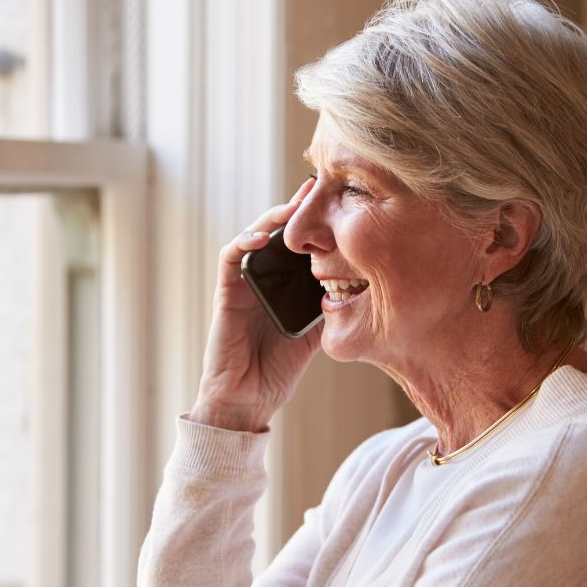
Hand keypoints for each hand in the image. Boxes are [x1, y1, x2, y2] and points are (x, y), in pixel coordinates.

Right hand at [189, 179, 321, 431]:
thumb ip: (329, 305)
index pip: (301, 245)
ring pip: (256, 237)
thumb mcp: (316, 331)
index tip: (340, 200)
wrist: (249, 400)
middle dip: (297, 209)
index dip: (316, 222)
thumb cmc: (279, 369)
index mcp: (287, 286)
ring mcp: (244, 284)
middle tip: (319, 187)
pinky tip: (265, 236)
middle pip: (280, 234)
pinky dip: (245, 243)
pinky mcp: (226, 293)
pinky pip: (231, 260)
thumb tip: (361, 282)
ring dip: (274, 218)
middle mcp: (265, 279)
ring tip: (295, 204)